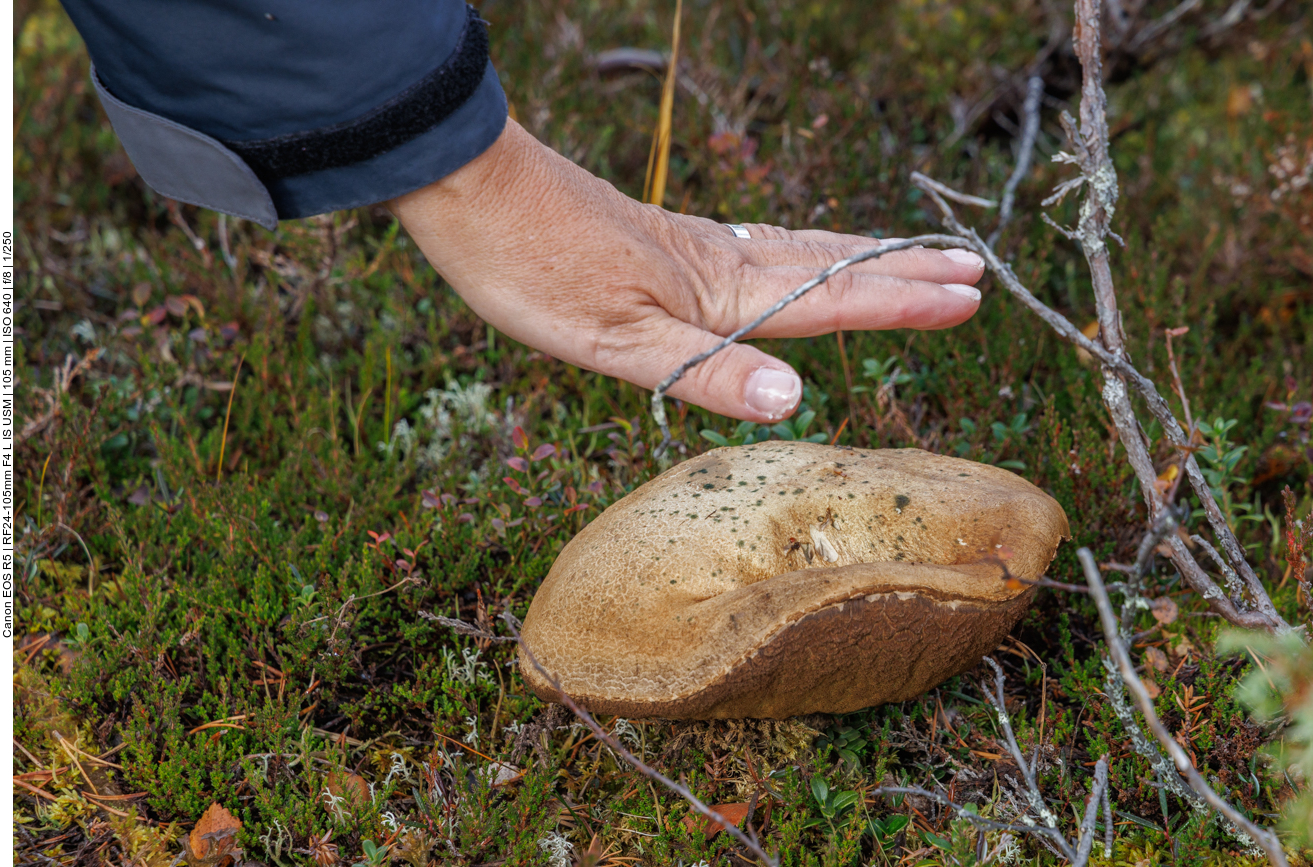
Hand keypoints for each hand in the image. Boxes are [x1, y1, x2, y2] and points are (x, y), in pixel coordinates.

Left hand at [389, 119, 984, 422]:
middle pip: (830, 267)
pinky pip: (760, 246)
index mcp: (717, 292)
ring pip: (799, 250)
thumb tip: (795, 396)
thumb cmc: (531, 267)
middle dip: (902, 273)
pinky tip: (795, 255)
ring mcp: (693, 248)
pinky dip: (803, 250)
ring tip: (911, 256)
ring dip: (863, 256)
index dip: (899, 304)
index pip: (830, 300)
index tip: (968, 298)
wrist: (472, 189)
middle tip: (972, 271)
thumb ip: (706, 371)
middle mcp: (719, 263)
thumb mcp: (612, 339)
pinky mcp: (664, 242)